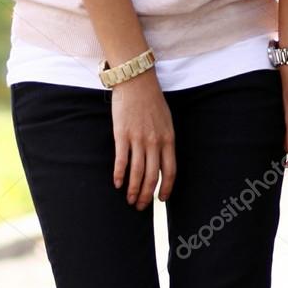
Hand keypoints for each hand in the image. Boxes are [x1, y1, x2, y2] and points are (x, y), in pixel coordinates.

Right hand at [110, 70, 175, 208]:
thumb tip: (162, 162)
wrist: (136, 81)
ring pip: (137, 173)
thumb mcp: (166, 121)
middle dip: (147, 195)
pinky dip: (119, 175)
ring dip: (133, 190)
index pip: (170, 171)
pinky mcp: (122, 134)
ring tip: (130, 200)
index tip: (161, 199)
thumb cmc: (152, 100)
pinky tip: (117, 184)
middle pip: (153, 176)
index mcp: (168, 139)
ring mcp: (138, 139)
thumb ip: (165, 141)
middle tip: (141, 206)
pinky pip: (121, 160)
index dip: (166, 188)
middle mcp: (154, 142)